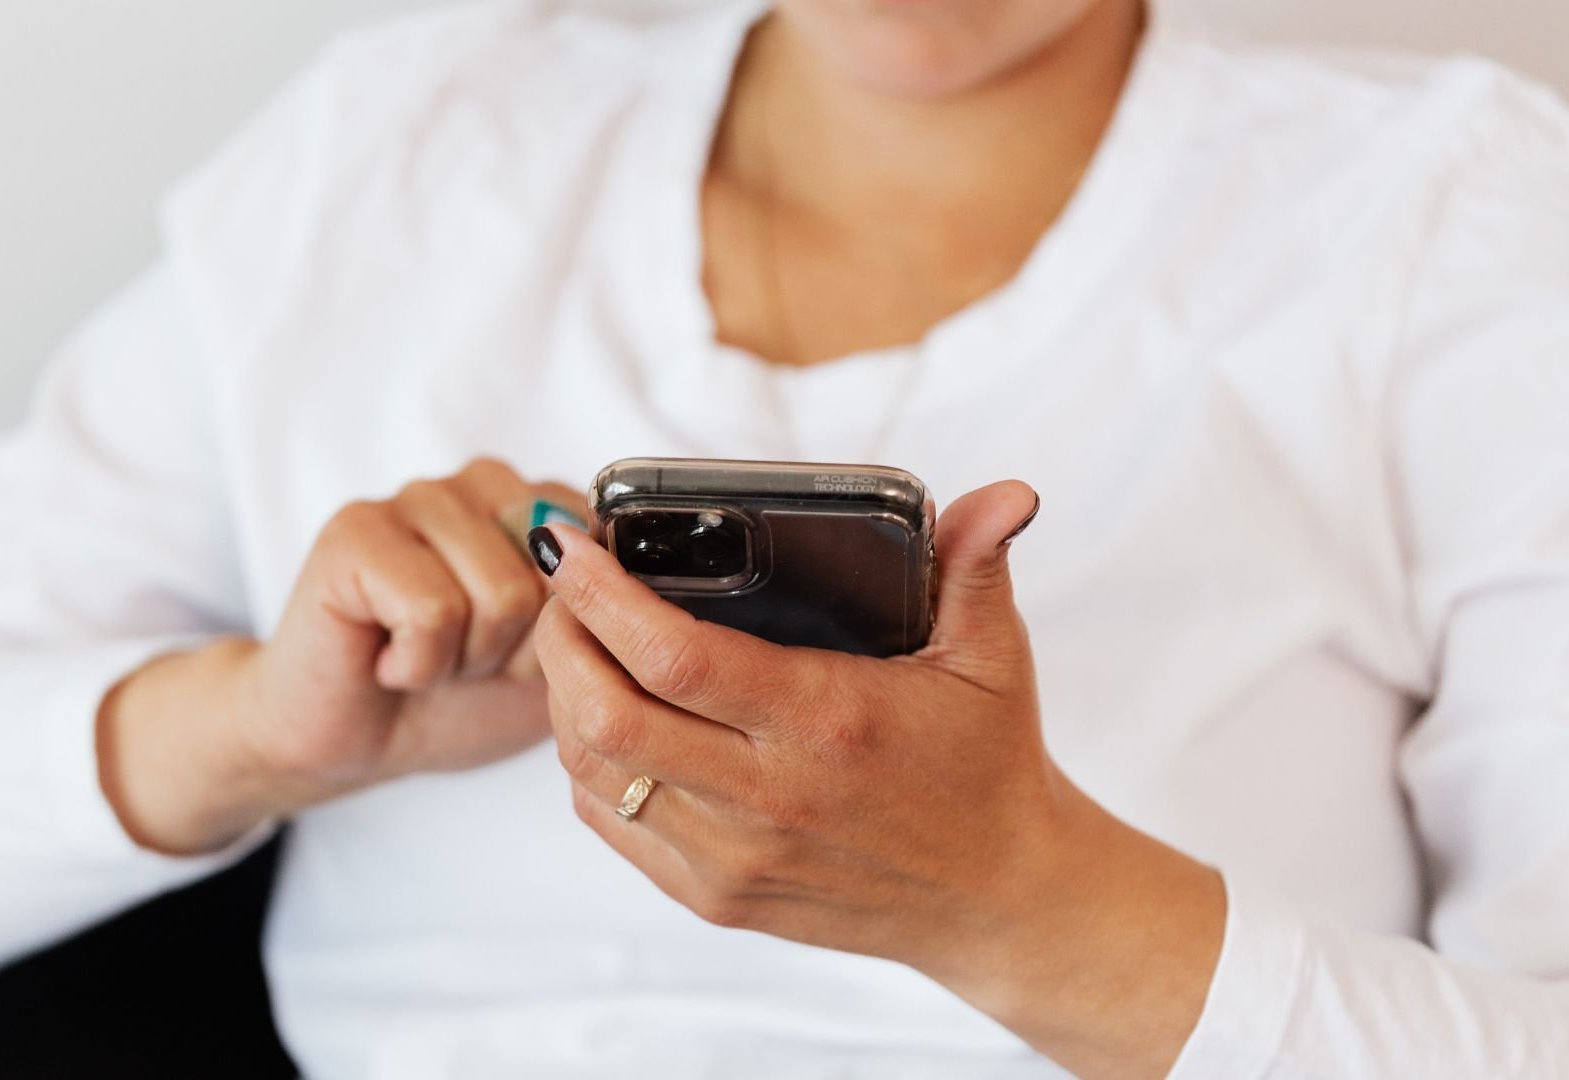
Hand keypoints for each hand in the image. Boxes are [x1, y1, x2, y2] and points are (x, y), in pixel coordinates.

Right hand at [99, 457, 581, 852]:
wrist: (353, 742)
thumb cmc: (457, 698)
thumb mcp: (558, 664)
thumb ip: (601, 614)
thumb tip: (622, 582)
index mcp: (537, 503)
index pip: (603, 555)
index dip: (567, 632)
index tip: (518, 652)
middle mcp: (479, 483)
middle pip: (556, 578)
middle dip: (519, 649)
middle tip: (465, 658)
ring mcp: (415, 496)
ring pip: (500, 594)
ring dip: (465, 659)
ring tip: (427, 656)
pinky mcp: (355, 530)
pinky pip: (433, 610)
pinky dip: (418, 663)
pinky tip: (388, 659)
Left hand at [530, 481, 1226, 1079]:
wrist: (998, 900)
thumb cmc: (987, 765)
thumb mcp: (993, 656)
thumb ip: (976, 564)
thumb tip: (1008, 491)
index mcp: (827, 722)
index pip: (675, 656)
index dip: (601, 595)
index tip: (570, 543)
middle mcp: (770, 797)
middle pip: (606, 716)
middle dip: (560, 640)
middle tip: (563, 588)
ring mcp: (735, 857)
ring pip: (594, 775)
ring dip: (563, 700)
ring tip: (575, 643)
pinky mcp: (716, 898)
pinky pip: (612, 827)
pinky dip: (587, 766)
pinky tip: (603, 718)